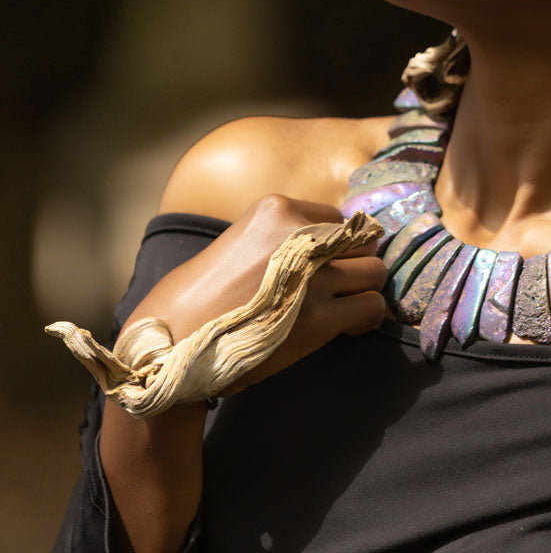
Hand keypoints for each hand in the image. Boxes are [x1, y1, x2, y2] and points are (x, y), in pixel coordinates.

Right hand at [120, 194, 387, 399]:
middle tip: (340, 290)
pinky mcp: (319, 316)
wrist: (174, 341)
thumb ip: (284, 239)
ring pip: (374, 272)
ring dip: (364, 291)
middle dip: (355, 267)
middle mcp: (299, 235)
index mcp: (276, 211)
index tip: (327, 267)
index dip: (337, 247)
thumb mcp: (240, 241)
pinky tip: (349, 327)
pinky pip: (372, 306)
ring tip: (345, 308)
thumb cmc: (200, 297)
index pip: (338, 219)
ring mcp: (312, 276)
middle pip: (362, 243)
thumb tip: (332, 246)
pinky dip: (368, 317)